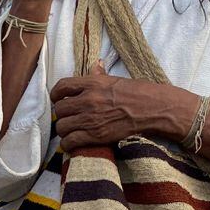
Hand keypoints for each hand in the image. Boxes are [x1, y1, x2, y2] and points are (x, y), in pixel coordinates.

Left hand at [49, 64, 171, 153]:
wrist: (154, 109)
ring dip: (65, 130)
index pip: (62, 87)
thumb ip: (100, 76)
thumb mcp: (116, 80)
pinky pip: (70, 141)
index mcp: (92, 83)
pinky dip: (68, 144)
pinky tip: (73, 143)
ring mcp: (91, 119)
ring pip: (62, 127)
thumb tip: (95, 65)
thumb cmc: (138, 93)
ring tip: (71, 131)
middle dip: (62, 115)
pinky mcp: (96, 136)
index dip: (55, 95)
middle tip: (69, 118)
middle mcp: (88, 100)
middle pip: (59, 110)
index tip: (58, 100)